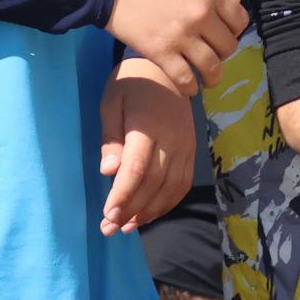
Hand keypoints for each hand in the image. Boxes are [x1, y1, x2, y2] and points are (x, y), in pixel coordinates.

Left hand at [99, 58, 197, 234]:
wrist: (167, 71)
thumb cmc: (131, 85)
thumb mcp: (111, 103)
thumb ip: (110, 138)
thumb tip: (108, 171)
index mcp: (147, 127)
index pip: (137, 169)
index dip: (123, 195)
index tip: (108, 215)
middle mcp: (171, 140)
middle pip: (154, 183)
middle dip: (132, 210)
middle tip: (110, 228)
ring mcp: (185, 147)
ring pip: (171, 188)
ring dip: (149, 212)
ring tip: (126, 227)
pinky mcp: (191, 151)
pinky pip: (182, 184)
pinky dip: (167, 203)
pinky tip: (148, 214)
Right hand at [105, 0, 248, 94]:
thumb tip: (236, 1)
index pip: (240, 21)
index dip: (233, 31)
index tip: (221, 35)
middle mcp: (201, 15)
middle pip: (228, 46)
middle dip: (222, 54)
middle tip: (209, 55)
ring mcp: (181, 36)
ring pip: (212, 67)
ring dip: (212, 77)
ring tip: (206, 80)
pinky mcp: (159, 52)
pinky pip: (184, 78)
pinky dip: (189, 87)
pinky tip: (187, 88)